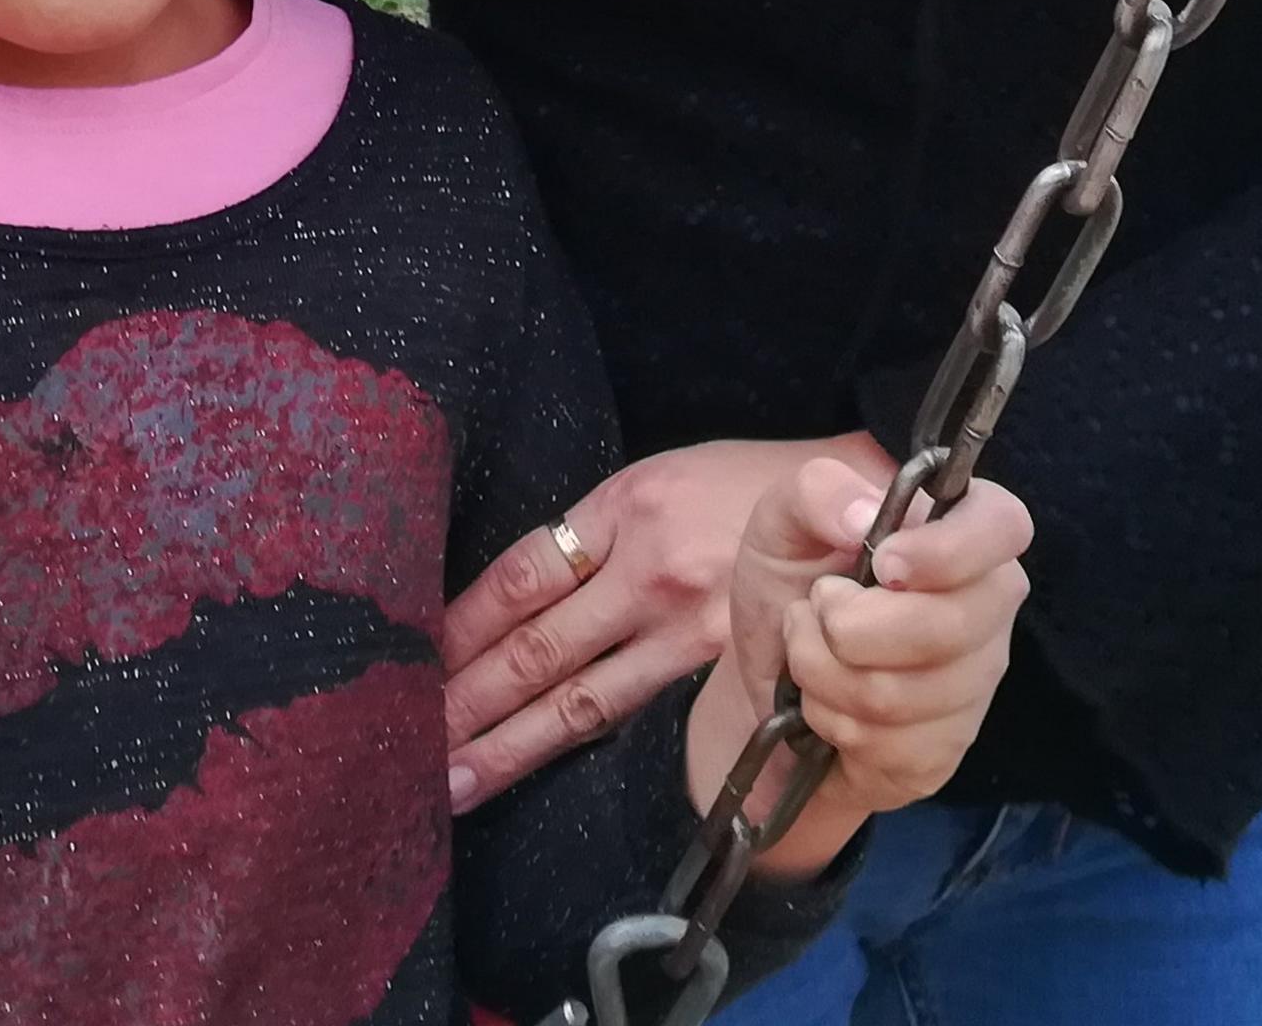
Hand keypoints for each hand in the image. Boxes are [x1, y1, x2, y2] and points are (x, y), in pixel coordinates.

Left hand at [442, 432, 891, 812]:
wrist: (857, 505)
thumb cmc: (745, 488)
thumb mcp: (660, 478)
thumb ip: (596, 532)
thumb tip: (520, 593)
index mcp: (624, 507)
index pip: (520, 576)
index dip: (462, 625)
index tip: (412, 663)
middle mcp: (649, 571)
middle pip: (536, 648)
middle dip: (465, 701)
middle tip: (403, 748)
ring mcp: (687, 628)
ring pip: (577, 699)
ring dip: (508, 743)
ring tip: (452, 782)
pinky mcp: (718, 667)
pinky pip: (631, 710)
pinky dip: (575, 740)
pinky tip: (538, 765)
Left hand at [696, 453, 1030, 870]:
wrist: (769, 676)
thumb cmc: (791, 581)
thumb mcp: (782, 520)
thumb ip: (816, 492)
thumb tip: (861, 514)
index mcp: (962, 533)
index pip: (1004, 526)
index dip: (948, 550)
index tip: (882, 562)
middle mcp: (987, 609)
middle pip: (947, 628)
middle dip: (848, 626)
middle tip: (814, 608)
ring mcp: (974, 686)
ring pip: (906, 696)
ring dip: (825, 675)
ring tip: (808, 652)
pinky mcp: (946, 750)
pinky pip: (894, 749)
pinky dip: (833, 723)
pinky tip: (827, 703)